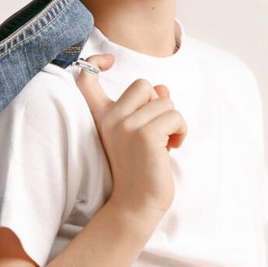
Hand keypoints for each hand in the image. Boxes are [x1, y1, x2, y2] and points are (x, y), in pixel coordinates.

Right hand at [73, 54, 187, 221]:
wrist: (137, 204)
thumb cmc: (140, 169)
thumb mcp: (139, 134)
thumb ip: (147, 107)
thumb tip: (162, 88)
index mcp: (103, 117)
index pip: (86, 79)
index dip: (94, 62)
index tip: (108, 62)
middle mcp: (111, 118)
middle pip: (144, 85)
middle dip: (159, 105)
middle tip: (157, 132)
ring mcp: (127, 126)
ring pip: (165, 101)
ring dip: (173, 122)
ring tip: (166, 144)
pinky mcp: (145, 136)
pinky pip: (175, 116)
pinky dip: (181, 131)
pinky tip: (173, 148)